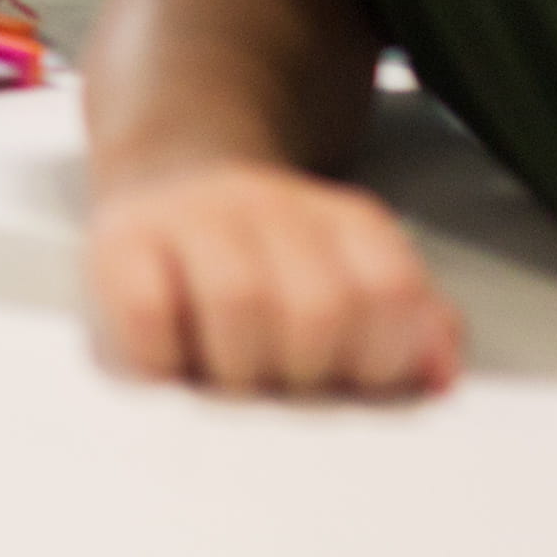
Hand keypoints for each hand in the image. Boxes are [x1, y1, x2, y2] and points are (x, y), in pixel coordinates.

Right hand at [87, 159, 463, 398]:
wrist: (168, 175)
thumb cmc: (271, 262)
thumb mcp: (356, 274)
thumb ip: (413, 323)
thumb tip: (439, 375)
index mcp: (343, 219)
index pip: (391, 292)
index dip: (379, 357)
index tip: (349, 375)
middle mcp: (269, 204)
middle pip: (320, 306)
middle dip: (306, 370)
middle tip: (281, 381)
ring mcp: (189, 216)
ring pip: (241, 301)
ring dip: (240, 368)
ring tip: (229, 376)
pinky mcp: (117, 240)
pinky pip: (149, 313)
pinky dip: (164, 356)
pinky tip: (173, 357)